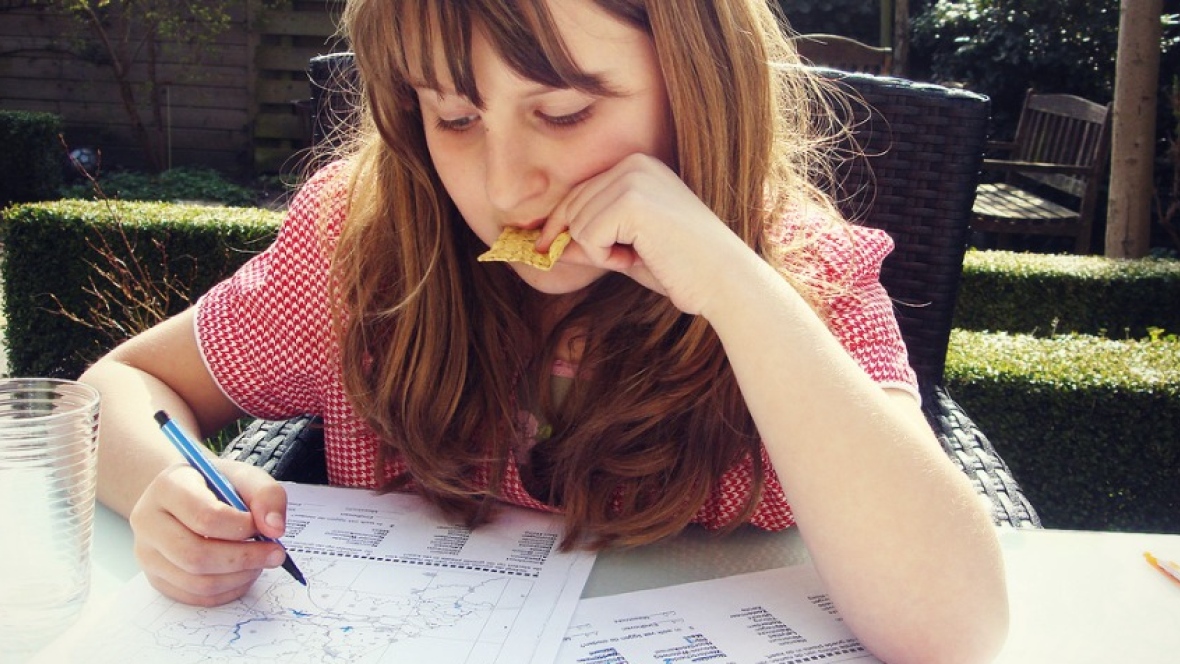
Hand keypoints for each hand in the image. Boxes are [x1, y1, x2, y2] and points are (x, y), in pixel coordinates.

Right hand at [129, 459, 289, 605]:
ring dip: (238, 577)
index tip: (268, 529)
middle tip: (275, 554)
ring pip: (195, 582)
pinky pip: (194, 597)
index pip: (205, 516)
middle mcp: (147, 521)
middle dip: (244, 559)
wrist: (188, 495)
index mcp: (168, 487)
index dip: (242, 528)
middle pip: (196, 555)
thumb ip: (267, 494)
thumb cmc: (217, 486)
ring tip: (260, 563)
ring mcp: (147, 554)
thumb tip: (275, 529)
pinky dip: (227, 591)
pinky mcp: (156, 578)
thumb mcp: (245, 476)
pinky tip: (244, 574)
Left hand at [541, 153, 756, 315]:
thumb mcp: (626, 250)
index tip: (550, 250)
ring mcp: (633, 178)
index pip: (578, 193)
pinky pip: (587, 235)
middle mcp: (634, 164)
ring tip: (636, 258)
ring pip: (576, 223)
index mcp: (637, 166)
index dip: (564, 226)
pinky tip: (637, 258)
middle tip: (624, 260)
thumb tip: (545, 244)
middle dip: (586, 242)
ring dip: (599, 252)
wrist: (724, 280)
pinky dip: (605, 257)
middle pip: (571, 206)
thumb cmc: (681, 268)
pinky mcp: (631, 201)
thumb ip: (590, 241)